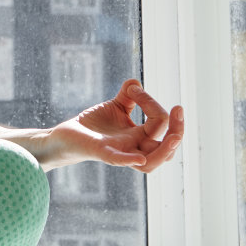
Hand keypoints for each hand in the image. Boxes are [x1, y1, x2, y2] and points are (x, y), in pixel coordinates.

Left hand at [47, 78, 183, 172]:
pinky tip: (139, 159)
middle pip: (166, 149)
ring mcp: (120, 152)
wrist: (67, 135)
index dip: (151, 103)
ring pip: (151, 163)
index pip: (159, 123)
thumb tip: (136, 82)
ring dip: (165, 151)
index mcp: (140, 137)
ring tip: (174, 136)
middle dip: (178, 131)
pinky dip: (129, 161)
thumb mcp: (116, 107)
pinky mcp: (102, 153)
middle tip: (178, 110)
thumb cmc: (94, 125)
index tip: (133, 89)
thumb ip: (129, 96)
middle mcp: (134, 148)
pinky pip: (118, 161)